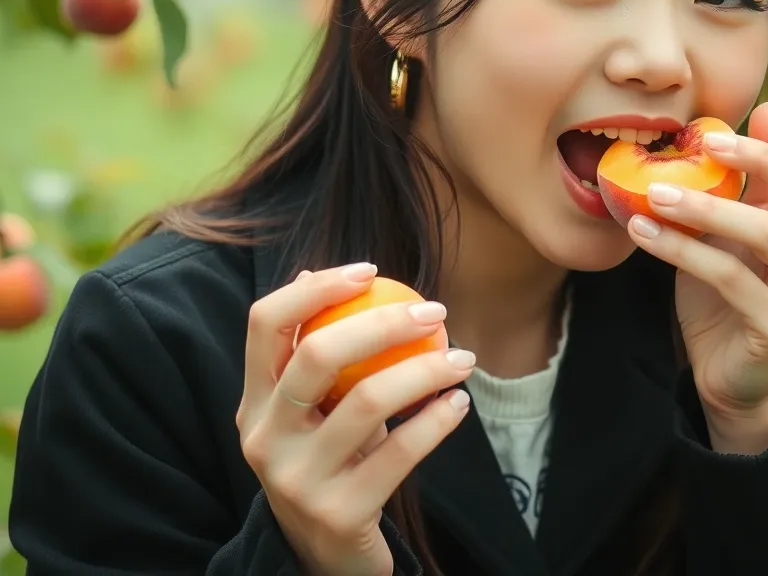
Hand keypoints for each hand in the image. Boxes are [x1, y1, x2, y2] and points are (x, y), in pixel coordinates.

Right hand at [236, 265, 475, 575]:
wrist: (326, 555)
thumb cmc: (328, 458)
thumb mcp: (310, 408)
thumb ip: (310, 350)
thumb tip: (312, 273)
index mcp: (255, 400)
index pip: (265, 324)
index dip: (316, 289)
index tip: (370, 271)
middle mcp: (265, 437)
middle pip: (318, 354)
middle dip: (384, 322)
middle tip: (435, 312)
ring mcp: (297, 479)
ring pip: (368, 400)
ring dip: (426, 369)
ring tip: (462, 359)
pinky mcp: (339, 514)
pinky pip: (401, 452)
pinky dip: (438, 420)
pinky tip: (458, 404)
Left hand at [627, 102, 767, 427]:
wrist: (726, 374)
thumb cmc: (728, 293)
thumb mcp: (734, 235)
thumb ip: (748, 185)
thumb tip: (761, 111)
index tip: (719, 128)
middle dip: (757, 160)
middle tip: (702, 144)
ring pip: (762, 233)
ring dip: (702, 206)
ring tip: (653, 192)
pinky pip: (727, 275)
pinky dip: (680, 249)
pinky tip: (643, 231)